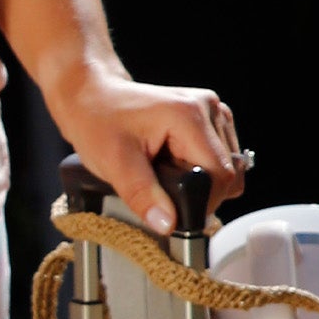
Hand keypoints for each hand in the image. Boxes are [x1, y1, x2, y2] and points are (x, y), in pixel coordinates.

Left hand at [45, 62, 247, 234]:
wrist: (91, 94)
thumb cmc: (97, 120)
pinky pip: (218, 157)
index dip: (203, 201)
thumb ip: (143, 195)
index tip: (174, 209)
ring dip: (199, 180)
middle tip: (161, 185)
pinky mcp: (208, 117)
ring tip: (164, 169)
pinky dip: (199, 168)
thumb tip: (167, 224)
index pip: (221, 174)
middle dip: (199, 191)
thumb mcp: (114, 162)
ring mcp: (210, 110)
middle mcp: (208, 107)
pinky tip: (172, 161)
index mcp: (189, 115)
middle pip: (228, 171)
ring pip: (226, 166)